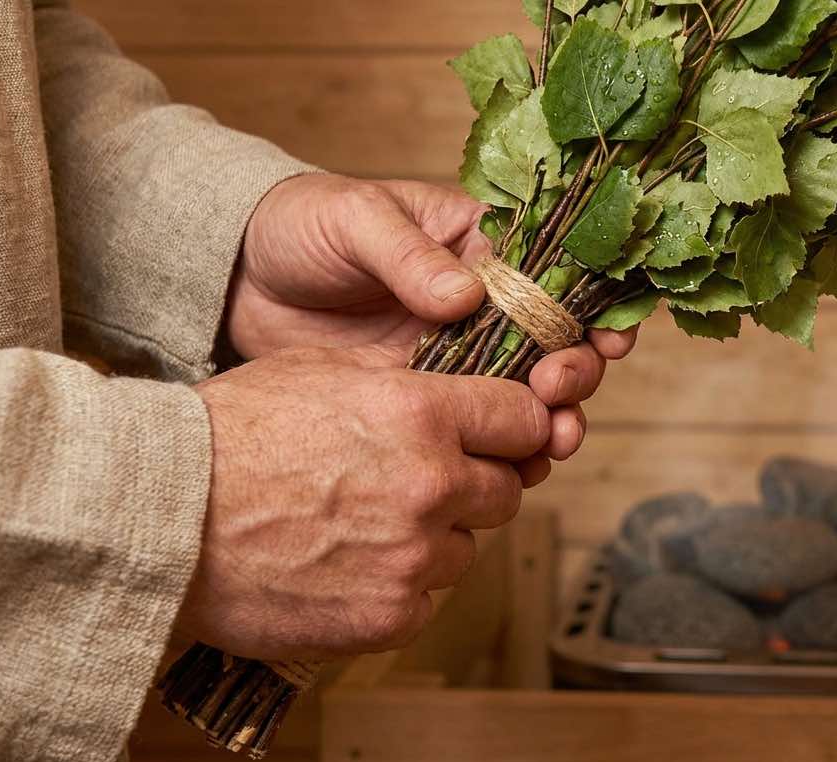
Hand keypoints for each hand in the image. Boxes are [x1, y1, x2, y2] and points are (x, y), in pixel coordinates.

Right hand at [178, 344, 557, 659]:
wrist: (162, 518)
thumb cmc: (229, 435)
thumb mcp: (320, 370)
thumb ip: (405, 383)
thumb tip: (459, 393)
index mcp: (421, 413)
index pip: (526, 419)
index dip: (514, 426)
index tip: (499, 434)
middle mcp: (432, 484)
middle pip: (506, 489)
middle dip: (472, 484)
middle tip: (418, 484)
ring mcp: (414, 556)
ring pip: (466, 547)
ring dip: (433, 539)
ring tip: (364, 527)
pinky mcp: (390, 615)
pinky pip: (427, 598)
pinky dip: (399, 587)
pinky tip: (347, 567)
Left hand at [228, 174, 636, 467]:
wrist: (234, 278)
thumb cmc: (299, 225)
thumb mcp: (354, 220)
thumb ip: (409, 255)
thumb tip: (466, 295)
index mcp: (480, 244)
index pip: (555, 273)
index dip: (590, 307)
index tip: (602, 340)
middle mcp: (484, 303)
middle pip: (554, 343)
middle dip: (573, 373)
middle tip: (557, 392)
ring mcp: (458, 355)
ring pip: (526, 394)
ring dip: (552, 420)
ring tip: (553, 442)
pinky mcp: (427, 400)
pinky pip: (478, 428)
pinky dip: (505, 451)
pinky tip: (516, 467)